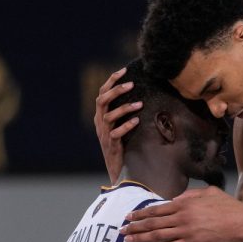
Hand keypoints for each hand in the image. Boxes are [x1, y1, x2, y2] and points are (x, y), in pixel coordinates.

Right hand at [94, 68, 142, 182]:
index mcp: (100, 116)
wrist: (118, 170)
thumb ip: (125, 112)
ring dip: (124, 108)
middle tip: (131, 84)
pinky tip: (137, 121)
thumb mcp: (121, 126)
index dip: (111, 81)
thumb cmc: (123, 146)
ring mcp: (104, 134)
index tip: (124, 70)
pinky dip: (126, 126)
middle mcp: (99, 123)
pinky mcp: (111, 145)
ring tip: (140, 104)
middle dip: (116, 90)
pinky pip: (116, 134)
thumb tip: (143, 94)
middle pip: (101, 101)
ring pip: (108, 116)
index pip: (102, 93)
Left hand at [121, 186, 242, 241]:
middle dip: (135, 226)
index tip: (129, 216)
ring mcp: (186, 231)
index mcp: (184, 203)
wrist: (241, 222)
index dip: (141, 213)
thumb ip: (190, 194)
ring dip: (141, 238)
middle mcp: (181, 216)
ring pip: (157, 235)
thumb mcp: (208, 192)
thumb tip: (174, 199)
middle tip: (122, 229)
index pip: (157, 209)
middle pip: (153, 222)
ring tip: (128, 240)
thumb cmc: (227, 206)